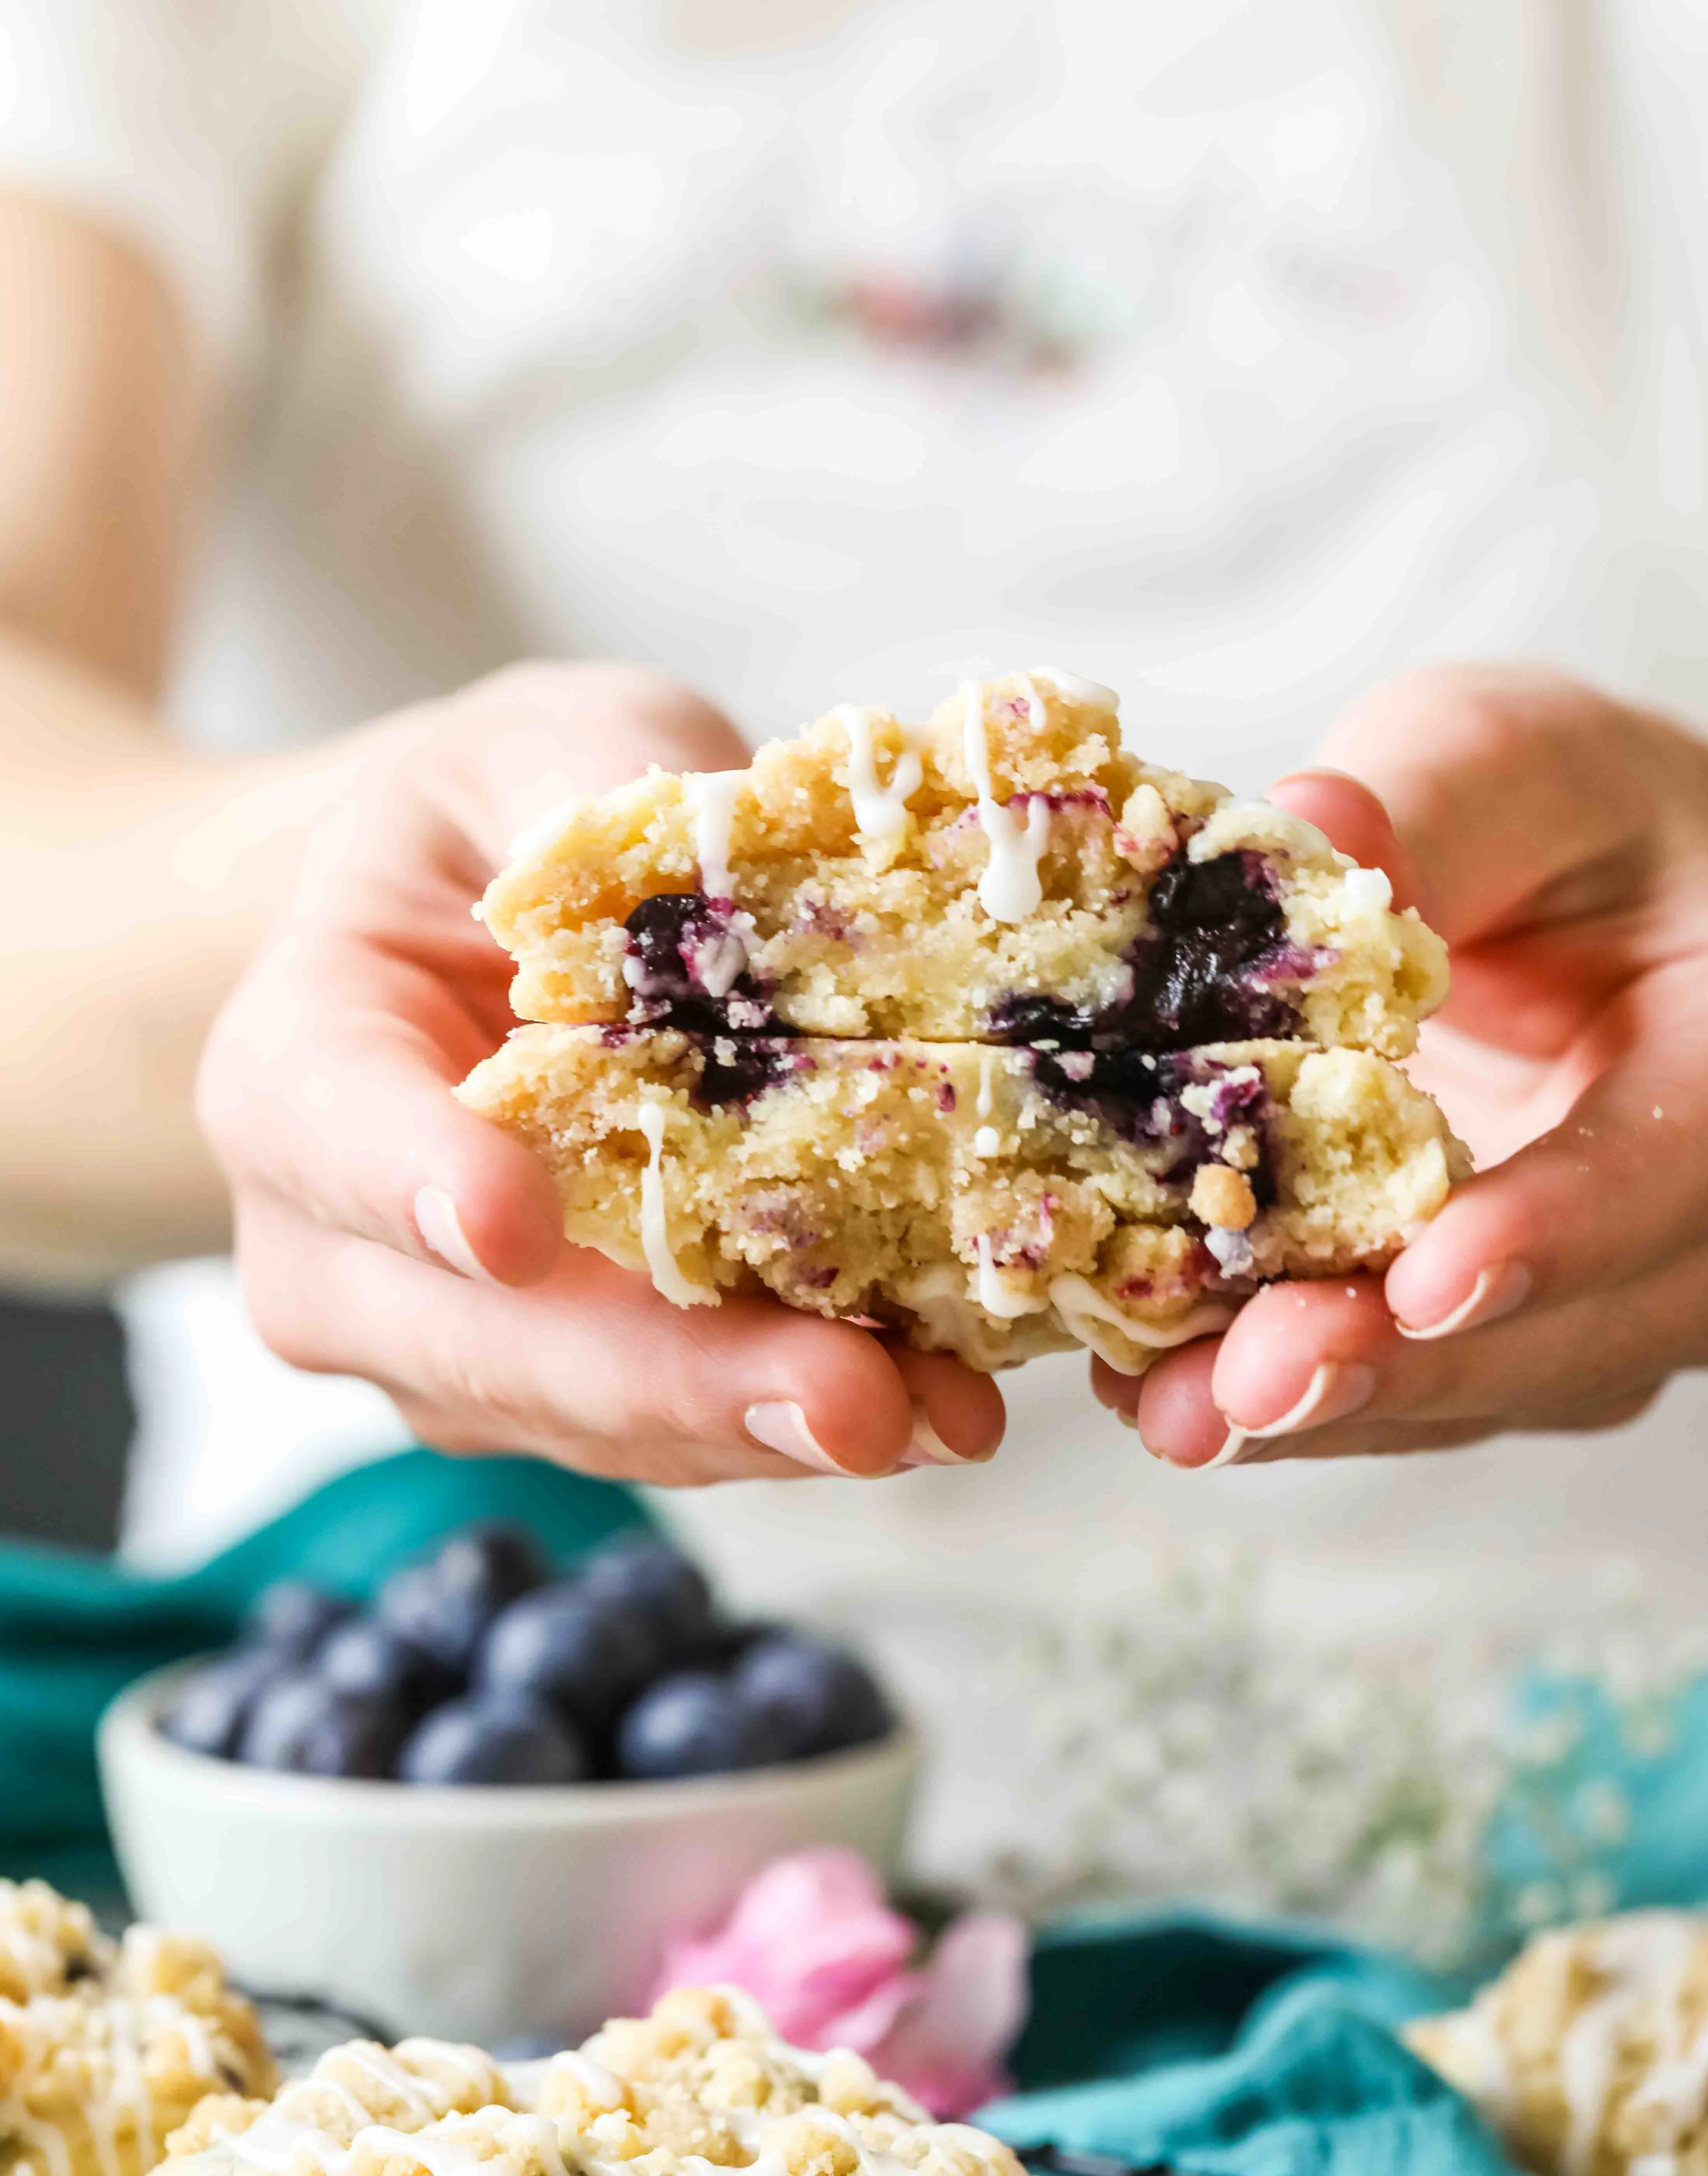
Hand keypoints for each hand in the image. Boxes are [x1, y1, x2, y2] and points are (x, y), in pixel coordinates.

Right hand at [199, 663, 1003, 1486]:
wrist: (461, 927)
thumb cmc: (491, 823)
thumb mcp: (534, 744)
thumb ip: (590, 781)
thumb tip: (723, 848)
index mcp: (300, 1059)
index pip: (328, 1131)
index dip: (416, 1185)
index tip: (515, 1225)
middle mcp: (340, 1239)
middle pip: (477, 1340)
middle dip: (669, 1380)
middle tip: (843, 1400)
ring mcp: (445, 1339)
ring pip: (589, 1417)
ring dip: (767, 1427)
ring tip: (940, 1411)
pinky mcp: (560, 1389)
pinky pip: (667, 1431)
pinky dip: (795, 1422)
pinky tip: (930, 1399)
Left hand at [1094, 666, 1707, 1466]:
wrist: (1603, 911)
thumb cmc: (1576, 820)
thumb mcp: (1516, 761)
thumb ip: (1434, 801)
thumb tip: (1305, 825)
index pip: (1667, 1162)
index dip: (1549, 1229)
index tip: (1426, 1277)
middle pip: (1574, 1322)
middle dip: (1399, 1361)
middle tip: (1243, 1387)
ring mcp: (1627, 1296)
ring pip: (1492, 1385)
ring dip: (1330, 1406)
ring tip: (1176, 1414)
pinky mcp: (1528, 1337)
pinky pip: (1430, 1391)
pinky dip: (1303, 1399)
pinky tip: (1173, 1397)